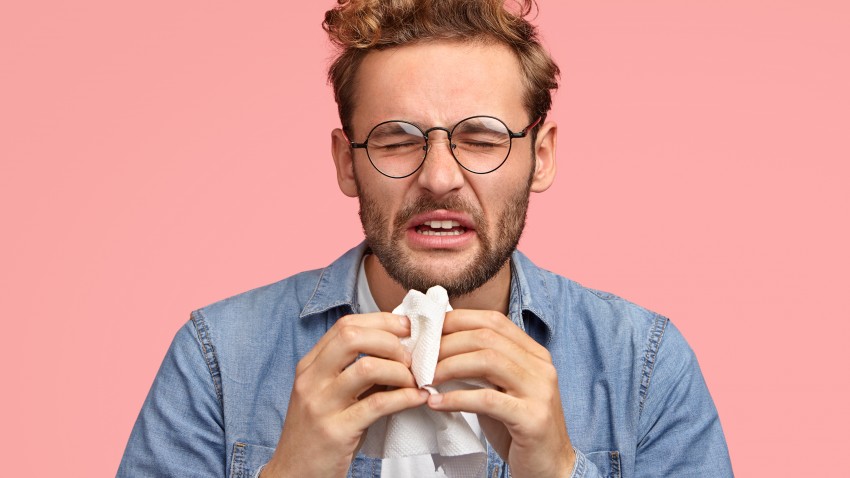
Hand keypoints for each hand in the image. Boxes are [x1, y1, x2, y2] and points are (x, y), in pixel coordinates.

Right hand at [261, 312, 429, 477]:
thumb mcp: (330, 395)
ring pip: (367, 367)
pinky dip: (405, 397)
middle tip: (411, 358)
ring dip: (400, 371)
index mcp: (310, 366)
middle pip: (353, 337)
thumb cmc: (320, 433)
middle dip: (390, 341)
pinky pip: (377, 404)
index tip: (406, 329)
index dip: (381, 322)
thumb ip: (355, 372)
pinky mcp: (336, 431)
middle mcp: (311, 380)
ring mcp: (321, 405)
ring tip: (414, 381)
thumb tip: (398, 349)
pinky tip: (417, 398)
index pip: (345, 325)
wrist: (294, 475)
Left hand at [427, 309, 575, 477]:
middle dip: (447, 344)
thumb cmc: (518, 428)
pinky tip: (436, 403)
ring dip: (449, 366)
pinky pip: (488, 399)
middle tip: (420, 358)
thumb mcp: (501, 390)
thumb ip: (480, 368)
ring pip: (488, 361)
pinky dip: (457, 398)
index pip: (494, 321)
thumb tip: (437, 349)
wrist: (551, 468)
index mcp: (535, 354)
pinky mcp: (532, 418)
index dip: (458, 321)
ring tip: (426, 379)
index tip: (428, 331)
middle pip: (487, 337)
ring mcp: (539, 391)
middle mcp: (541, 367)